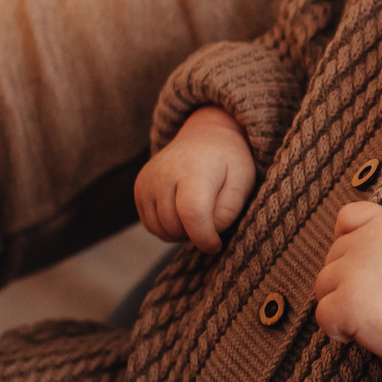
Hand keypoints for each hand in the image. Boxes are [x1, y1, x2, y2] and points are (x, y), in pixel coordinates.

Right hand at [134, 108, 256, 252]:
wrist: (206, 136)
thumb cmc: (229, 162)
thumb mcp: (242, 182)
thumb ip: (228, 211)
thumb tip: (207, 234)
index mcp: (194, 169)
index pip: (192, 215)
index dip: (205, 238)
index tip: (216, 244)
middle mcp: (164, 173)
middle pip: (175, 226)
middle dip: (195, 234)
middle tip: (211, 222)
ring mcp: (148, 180)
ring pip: (161, 230)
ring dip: (181, 233)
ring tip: (198, 216)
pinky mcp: (139, 187)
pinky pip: (151, 225)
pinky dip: (167, 227)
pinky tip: (182, 213)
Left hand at [312, 203, 381, 381]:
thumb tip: (344, 242)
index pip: (348, 216)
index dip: (346, 239)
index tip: (361, 264)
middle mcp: (369, 241)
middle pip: (332, 257)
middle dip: (347, 281)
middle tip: (379, 301)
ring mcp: (355, 271)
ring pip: (323, 286)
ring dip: (340, 304)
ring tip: (372, 316)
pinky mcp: (347, 301)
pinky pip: (322, 315)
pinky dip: (337, 329)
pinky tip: (362, 333)